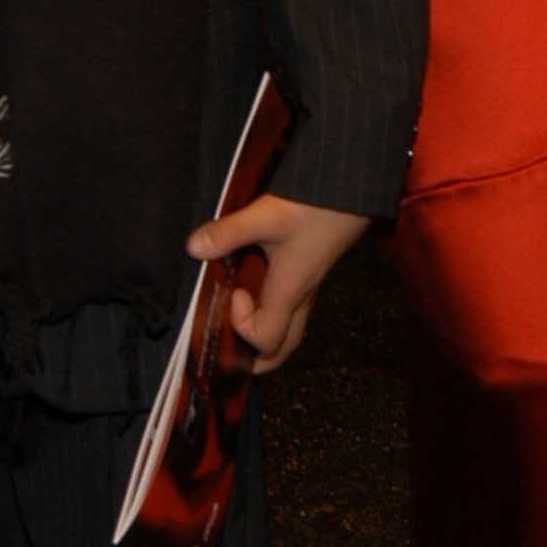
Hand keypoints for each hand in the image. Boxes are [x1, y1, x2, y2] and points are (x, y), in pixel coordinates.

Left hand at [185, 192, 367, 373]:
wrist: (353, 187)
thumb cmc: (315, 206)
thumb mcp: (266, 216)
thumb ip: (229, 232)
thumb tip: (194, 248)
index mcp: (289, 293)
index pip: (266, 341)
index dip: (242, 327)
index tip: (234, 292)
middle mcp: (301, 297)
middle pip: (283, 348)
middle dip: (256, 358)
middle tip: (229, 347)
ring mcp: (309, 285)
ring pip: (290, 328)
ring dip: (263, 333)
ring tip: (237, 316)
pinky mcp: (311, 270)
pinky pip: (293, 307)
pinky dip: (272, 311)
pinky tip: (256, 284)